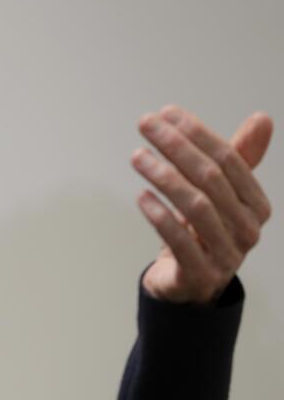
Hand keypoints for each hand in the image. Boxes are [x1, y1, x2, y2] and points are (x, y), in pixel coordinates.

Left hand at [132, 105, 272, 304]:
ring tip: (137, 156)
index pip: (229, 160)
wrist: (189, 287)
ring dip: (163, 176)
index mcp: (257, 206)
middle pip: (211, 179)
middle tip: (146, 125)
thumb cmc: (203, 233)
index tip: (165, 112)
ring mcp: (227, 255)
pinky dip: (160, 216)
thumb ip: (236, 159)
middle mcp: (248, 230)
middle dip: (176, 147)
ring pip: (196, 207)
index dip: (197, 133)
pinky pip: (179, 241)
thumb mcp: (220, 196)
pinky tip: (141, 196)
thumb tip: (263, 118)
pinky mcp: (200, 275)